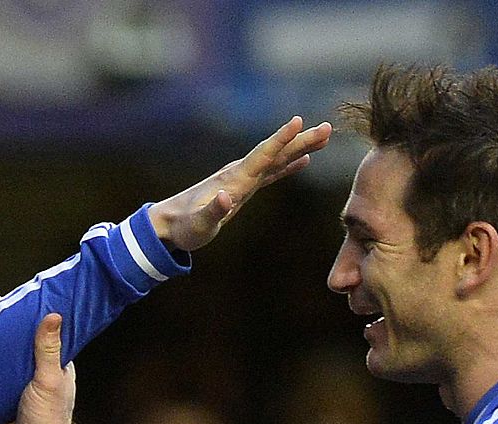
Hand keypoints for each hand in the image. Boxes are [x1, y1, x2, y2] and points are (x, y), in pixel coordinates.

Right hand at [14, 313, 76, 423]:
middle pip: (11, 343)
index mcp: (50, 362)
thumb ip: (48, 350)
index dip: (20, 315)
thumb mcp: (49, 379)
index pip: (34, 330)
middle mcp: (29, 370)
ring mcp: (10, 384)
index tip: (1, 300)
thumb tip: (53, 314)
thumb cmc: (49, 418)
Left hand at [148, 116, 332, 250]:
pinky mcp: (244, 188)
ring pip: (277, 158)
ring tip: (324, 137)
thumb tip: (227, 198)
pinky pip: (271, 172)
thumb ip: (212, 212)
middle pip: (275, 152)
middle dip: (301, 140)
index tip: (299, 122)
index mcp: (234, 180)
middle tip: (328, 128)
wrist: (169, 224)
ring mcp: (242, 179)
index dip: (280, 139)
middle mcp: (240, 174)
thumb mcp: (197, 225)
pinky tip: (304, 160)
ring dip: (300, 147)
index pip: (261, 155)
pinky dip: (288, 164)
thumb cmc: (184, 227)